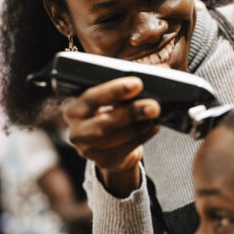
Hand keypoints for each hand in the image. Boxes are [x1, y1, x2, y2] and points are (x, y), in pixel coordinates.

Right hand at [61, 76, 159, 196]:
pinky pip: (127, 148)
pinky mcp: (104, 161)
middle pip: (105, 122)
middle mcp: (76, 131)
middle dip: (131, 113)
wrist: (108, 144)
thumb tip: (160, 72)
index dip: (114, 90)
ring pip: (117, 138)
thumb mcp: (110, 99)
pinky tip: (154, 126)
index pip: (91, 98)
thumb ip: (126, 86)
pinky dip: (143, 136)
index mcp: (74, 109)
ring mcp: (89, 149)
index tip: (137, 84)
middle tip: (154, 105)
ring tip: (156, 115)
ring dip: (140, 126)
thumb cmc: (110, 112)